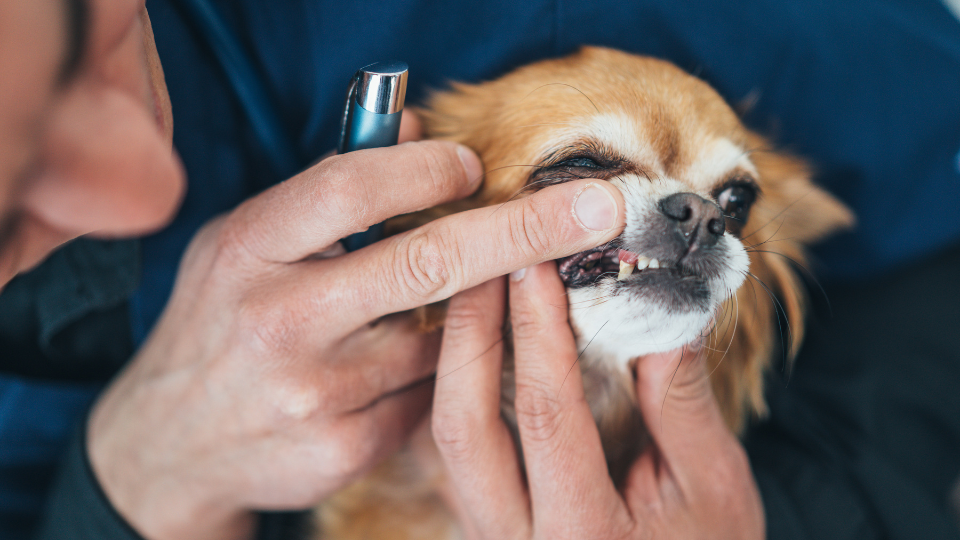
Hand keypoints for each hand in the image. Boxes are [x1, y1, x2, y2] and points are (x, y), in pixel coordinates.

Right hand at [86, 113, 625, 539]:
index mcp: (249, 248)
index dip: (425, 168)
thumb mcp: (246, 242)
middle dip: (526, 229)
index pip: (352, 187)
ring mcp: (315, 392)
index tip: (475, 164)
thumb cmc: (221, 321)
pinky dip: (436, 377)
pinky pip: (429, 397)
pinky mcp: (344, 448)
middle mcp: (280, 320)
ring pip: (444, 339)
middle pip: (428, 262)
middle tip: (598, 210)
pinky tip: (394, 372)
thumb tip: (416, 131)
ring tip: (430, 314)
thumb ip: (328, 191)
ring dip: (466, 318)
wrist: (171, 442)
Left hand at [432, 263, 764, 539]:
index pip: (547, 416)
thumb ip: (683, 403)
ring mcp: (492, 534)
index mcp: (581, 536)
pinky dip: (464, 384)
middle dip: (471, 332)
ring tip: (480, 283)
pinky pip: (458, 446)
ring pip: (449, 435)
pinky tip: (482, 337)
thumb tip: (658, 309)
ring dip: (459, 353)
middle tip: (487, 259)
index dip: (539, 331)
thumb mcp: (714, 486)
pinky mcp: (485, 521)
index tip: (537, 260)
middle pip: (463, 426)